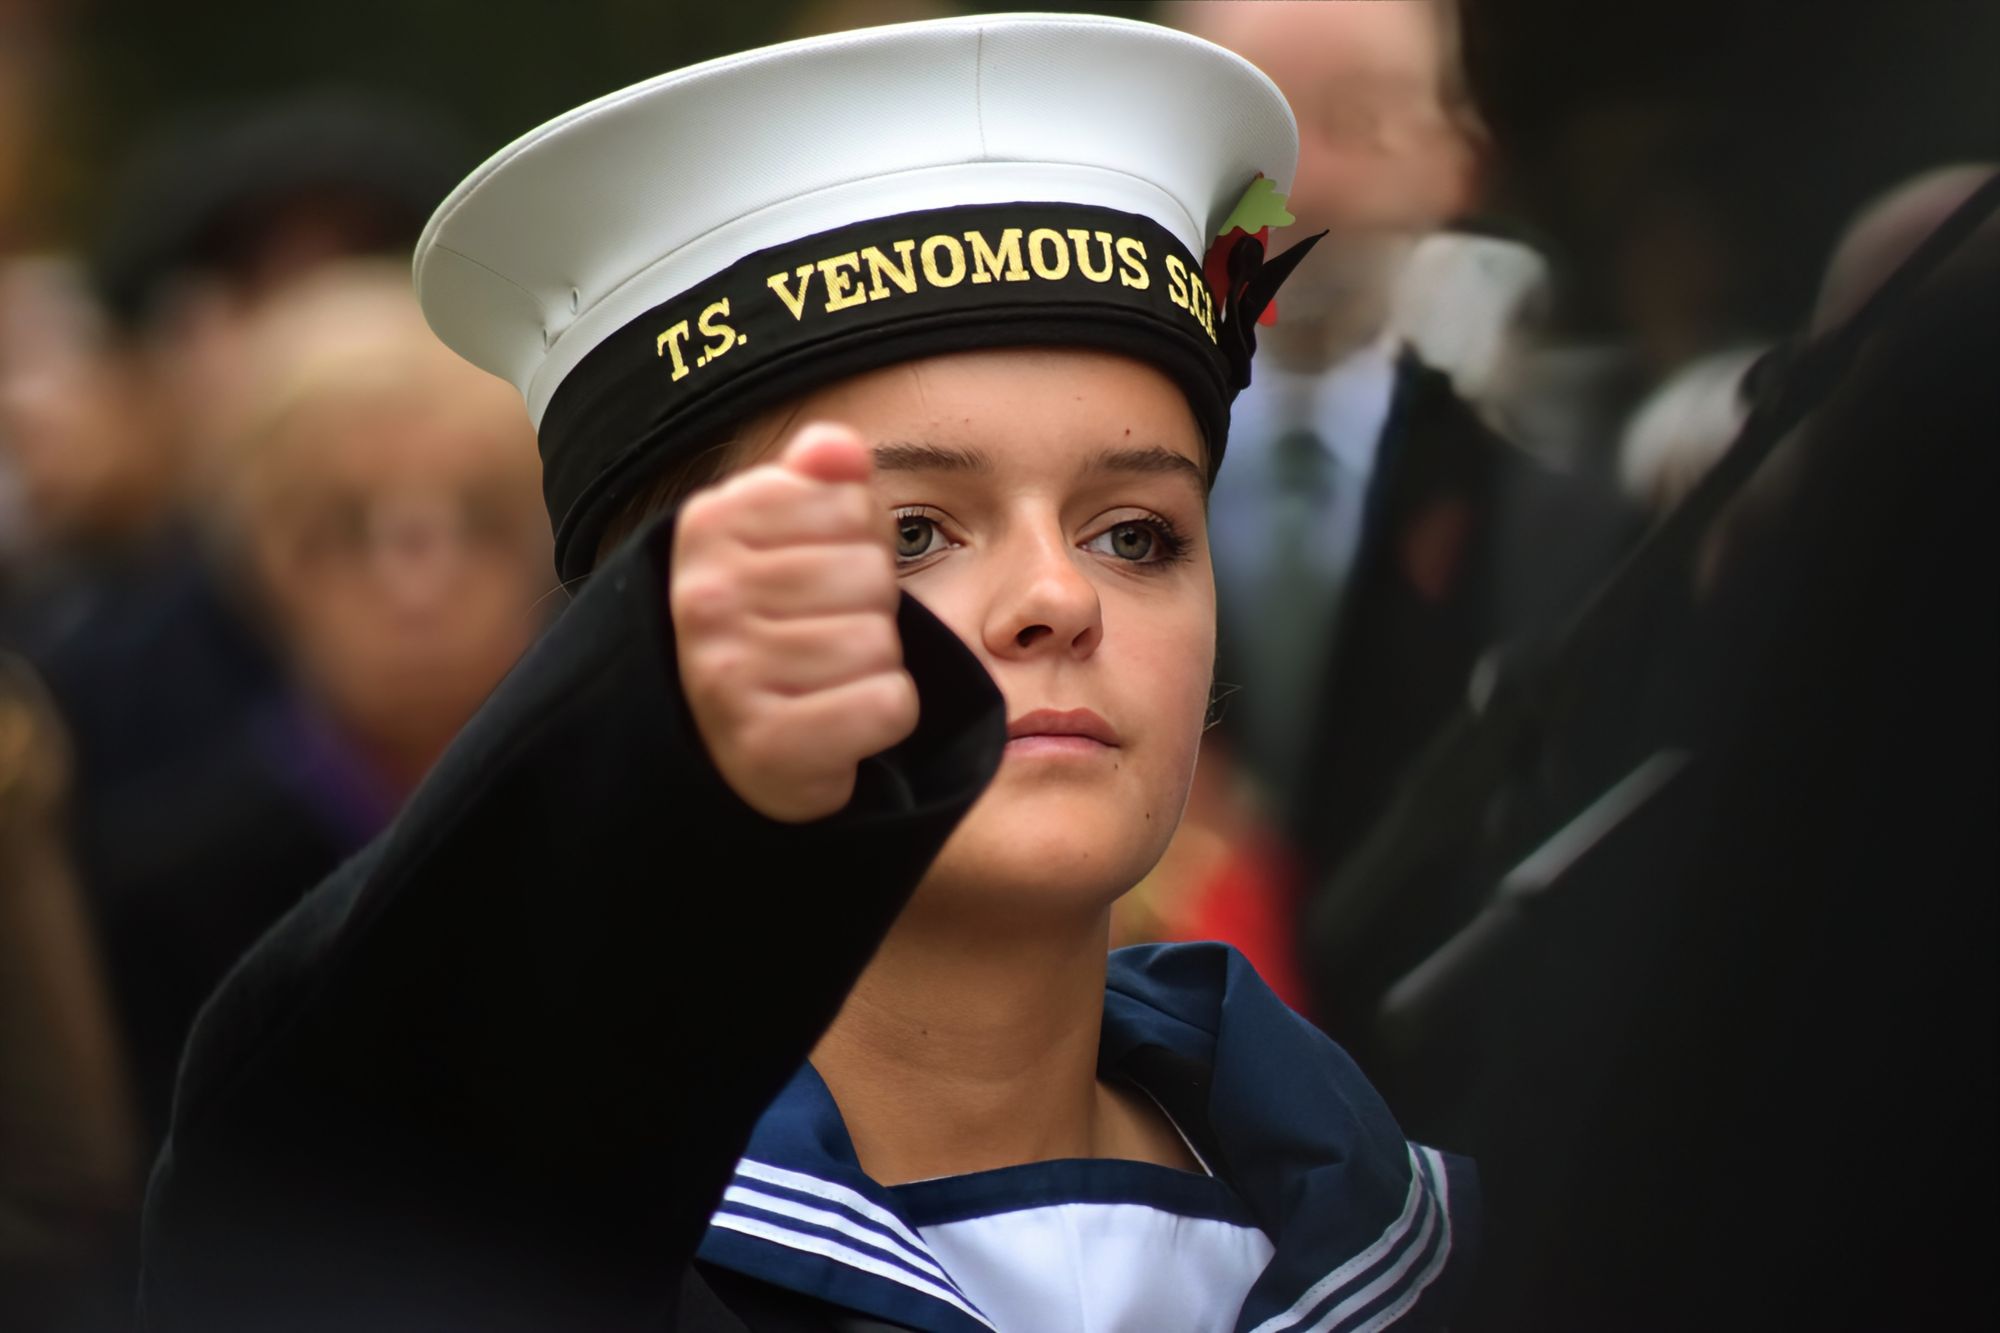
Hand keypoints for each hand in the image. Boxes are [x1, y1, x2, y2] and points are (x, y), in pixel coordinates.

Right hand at [670, 423, 917, 821]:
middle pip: (871, 575)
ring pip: (879, 643)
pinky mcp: (767, 746)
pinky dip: (882, 716)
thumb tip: (840, 446)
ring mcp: (727, 676)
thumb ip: (815, 481)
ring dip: (873, 665)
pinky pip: (887, 705)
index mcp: (707, 526)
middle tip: (824, 635)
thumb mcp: (782, 537)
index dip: (860, 542)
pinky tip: (838, 721)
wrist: (724, 746)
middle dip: (868, 608)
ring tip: (826, 678)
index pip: (853, 506)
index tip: (819, 574)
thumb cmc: (770, 626)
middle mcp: (705, 598)